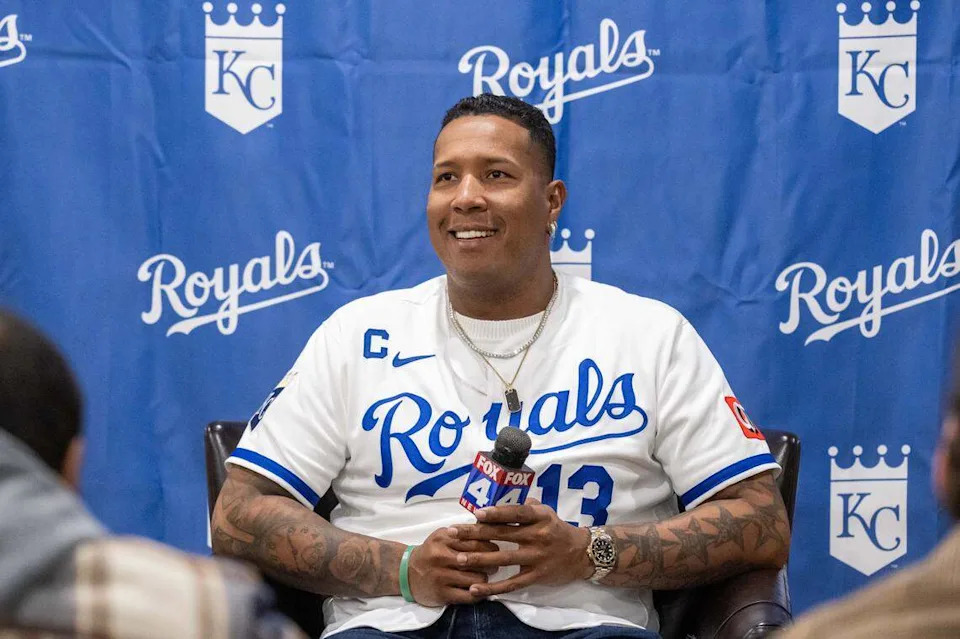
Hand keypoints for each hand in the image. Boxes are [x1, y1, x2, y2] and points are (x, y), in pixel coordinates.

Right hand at [406, 526, 498, 606]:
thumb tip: (489, 526)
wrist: (406, 573)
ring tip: (484, 577)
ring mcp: (441, 576)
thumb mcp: (442, 536)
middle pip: (477, 559)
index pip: (475, 541)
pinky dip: (478, 594)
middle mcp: (441, 556)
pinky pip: (469, 596)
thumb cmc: (430, 553)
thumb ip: (462, 532)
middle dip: (491, 562)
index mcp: (443, 539)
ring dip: (485, 579)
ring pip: (476, 579)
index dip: (490, 546)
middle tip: (494, 564)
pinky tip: (479, 590)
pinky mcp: (442, 594)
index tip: (495, 549)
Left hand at [451, 499, 592, 596]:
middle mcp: (538, 536)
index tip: (476, 514)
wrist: (581, 554)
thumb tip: (501, 500)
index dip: (497, 513)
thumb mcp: (546, 512)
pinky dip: (493, 587)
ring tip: (458, 559)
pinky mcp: (536, 576)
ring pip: (504, 559)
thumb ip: (525, 506)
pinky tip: (476, 588)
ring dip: (479, 559)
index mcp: (540, 517)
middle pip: (503, 535)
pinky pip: (512, 583)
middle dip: (475, 534)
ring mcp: (537, 557)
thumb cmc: (557, 529)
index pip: (516, 514)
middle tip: (452, 533)